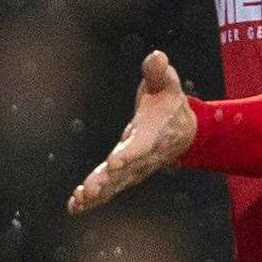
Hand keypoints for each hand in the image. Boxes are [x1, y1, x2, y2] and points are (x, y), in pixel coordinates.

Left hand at [68, 51, 196, 214]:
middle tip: (90, 190)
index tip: (115, 163)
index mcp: (153, 132)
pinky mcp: (127, 174)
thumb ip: (159, 72)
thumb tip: (156, 56)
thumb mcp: (167, 83)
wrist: (185, 131)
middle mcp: (145, 154)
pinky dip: (95, 198)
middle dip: (108, 180)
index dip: (129, 154)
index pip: (142, 145)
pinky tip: (75, 205)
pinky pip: (111, 188)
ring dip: (99, 193)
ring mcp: (136, 167)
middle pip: (126, 170)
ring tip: (80, 200)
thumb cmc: (170, 103)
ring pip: (117, 183)